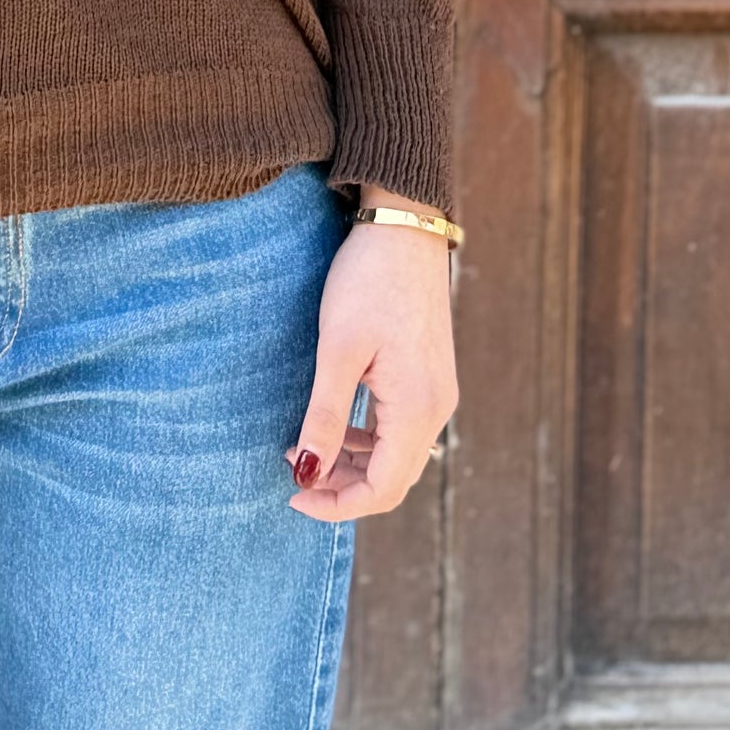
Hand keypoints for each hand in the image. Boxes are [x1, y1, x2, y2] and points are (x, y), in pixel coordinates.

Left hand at [285, 187, 457, 519]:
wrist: (404, 225)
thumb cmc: (369, 281)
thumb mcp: (338, 348)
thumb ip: (324, 415)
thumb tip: (307, 473)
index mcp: (418, 409)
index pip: (383, 489)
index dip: (337, 504)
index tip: (291, 494)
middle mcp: (437, 408)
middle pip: (392, 479)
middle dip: (342, 488)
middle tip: (293, 475)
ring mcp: (436, 392)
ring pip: (396, 456)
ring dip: (352, 464)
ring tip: (305, 450)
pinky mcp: (428, 376)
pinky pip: (400, 429)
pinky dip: (367, 439)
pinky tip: (334, 425)